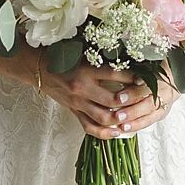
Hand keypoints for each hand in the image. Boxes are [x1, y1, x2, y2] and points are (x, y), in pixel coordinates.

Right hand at [33, 51, 179, 136]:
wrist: (36, 67)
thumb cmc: (61, 55)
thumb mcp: (81, 51)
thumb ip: (102, 56)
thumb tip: (128, 57)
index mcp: (85, 69)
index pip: (115, 74)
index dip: (133, 76)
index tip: (147, 76)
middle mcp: (82, 88)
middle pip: (113, 100)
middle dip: (131, 101)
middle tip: (144, 99)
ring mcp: (77, 103)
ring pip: (103, 117)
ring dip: (121, 119)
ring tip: (134, 116)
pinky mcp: (73, 111)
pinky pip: (90, 127)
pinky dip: (105, 133)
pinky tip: (117, 132)